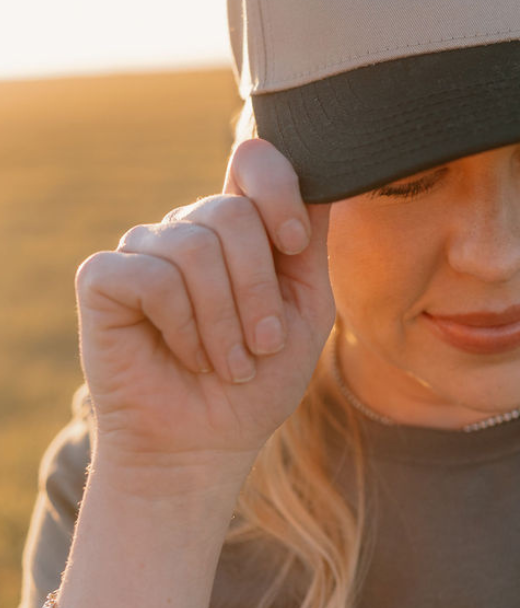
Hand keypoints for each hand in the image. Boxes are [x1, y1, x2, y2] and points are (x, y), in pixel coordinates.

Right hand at [75, 139, 334, 492]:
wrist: (204, 446)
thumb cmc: (257, 382)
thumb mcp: (305, 309)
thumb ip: (310, 243)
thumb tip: (328, 178)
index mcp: (240, 228)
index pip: (254, 161)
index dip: (279, 188)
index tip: (295, 243)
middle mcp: (190, 228)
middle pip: (231, 212)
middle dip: (259, 288)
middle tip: (262, 345)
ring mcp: (143, 248)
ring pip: (195, 248)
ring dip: (224, 320)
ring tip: (227, 364)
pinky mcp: (103, 278)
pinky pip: (152, 278)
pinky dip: (181, 326)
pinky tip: (185, 356)